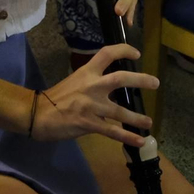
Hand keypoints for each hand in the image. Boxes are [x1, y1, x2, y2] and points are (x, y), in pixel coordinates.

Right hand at [32, 43, 155, 146]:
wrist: (38, 114)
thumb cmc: (54, 98)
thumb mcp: (74, 81)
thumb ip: (91, 82)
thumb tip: (108, 86)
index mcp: (86, 72)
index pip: (107, 53)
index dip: (123, 51)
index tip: (137, 54)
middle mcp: (91, 86)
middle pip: (120, 78)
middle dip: (140, 80)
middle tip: (155, 83)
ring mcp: (91, 105)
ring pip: (120, 111)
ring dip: (137, 117)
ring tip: (149, 122)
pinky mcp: (89, 124)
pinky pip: (112, 131)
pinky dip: (128, 137)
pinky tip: (139, 142)